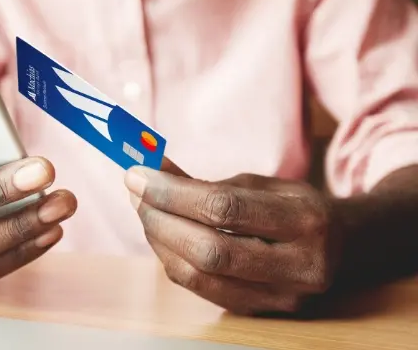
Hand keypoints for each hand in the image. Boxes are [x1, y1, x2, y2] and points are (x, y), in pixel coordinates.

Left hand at [125, 160, 341, 314]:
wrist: (345, 248)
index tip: (139, 174)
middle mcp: (300, 265)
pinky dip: (173, 261)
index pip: (225, 208)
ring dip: (160, 241)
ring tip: (144, 211)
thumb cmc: (295, 207)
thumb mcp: (260, 183)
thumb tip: (150, 168)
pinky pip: (203, 289)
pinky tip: (161, 237)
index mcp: (305, 220)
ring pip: (201, 275)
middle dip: (161, 219)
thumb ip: (205, 181)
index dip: (173, 192)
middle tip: (135, 193)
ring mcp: (282, 296)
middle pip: (210, 249)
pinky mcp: (263, 312)